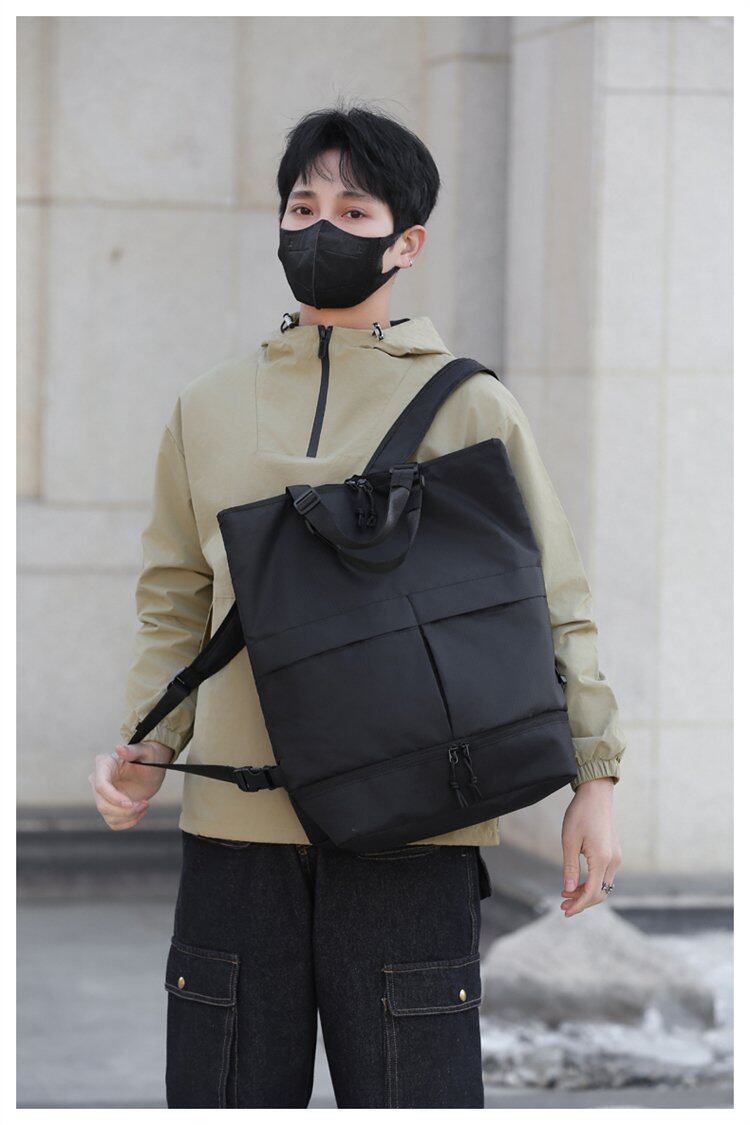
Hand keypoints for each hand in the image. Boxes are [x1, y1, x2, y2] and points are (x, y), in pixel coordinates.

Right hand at [88, 740, 172, 830]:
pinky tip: (141, 811)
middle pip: (102, 805)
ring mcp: (103, 795)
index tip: (131, 803)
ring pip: (108, 816)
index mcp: (103, 765)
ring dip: (129, 816)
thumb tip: (119, 748)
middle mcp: (98, 781)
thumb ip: (133, 750)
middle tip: (145, 804)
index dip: (114, 798)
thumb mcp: (146, 751)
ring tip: (145, 805)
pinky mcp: (110, 806)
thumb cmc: (149, 755)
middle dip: (125, 810)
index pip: (101, 786)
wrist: (153, 767)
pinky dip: (128, 822)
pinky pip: (113, 822)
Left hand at [560, 777, 620, 916]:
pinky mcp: (614, 853)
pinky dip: (592, 883)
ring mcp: (616, 857)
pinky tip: (577, 882)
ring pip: (604, 885)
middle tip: (562, 904)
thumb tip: (568, 889)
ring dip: (586, 893)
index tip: (565, 911)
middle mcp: (613, 861)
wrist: (596, 794)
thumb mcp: (569, 840)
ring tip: (566, 893)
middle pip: (601, 893)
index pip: (593, 892)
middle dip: (582, 902)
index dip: (579, 905)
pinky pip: (604, 875)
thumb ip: (570, 867)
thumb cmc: (580, 814)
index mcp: (602, 859)